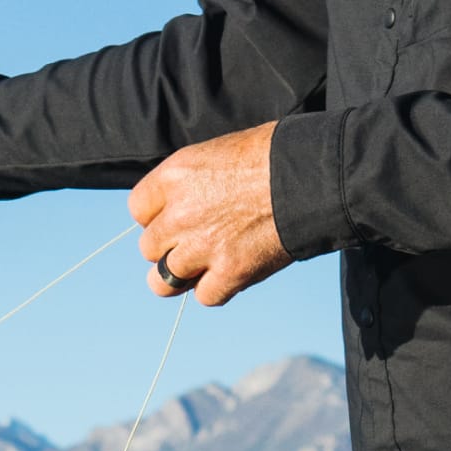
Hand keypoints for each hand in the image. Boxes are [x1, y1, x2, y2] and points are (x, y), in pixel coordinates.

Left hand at [128, 124, 290, 305]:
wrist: (312, 175)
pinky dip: (216, 289)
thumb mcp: (216, 154)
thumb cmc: (272, 156)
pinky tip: (232, 273)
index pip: (138, 210)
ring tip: (202, 268)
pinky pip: (205, 296)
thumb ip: (190, 183)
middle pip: (148, 248)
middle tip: (197, 241)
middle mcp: (179, 214)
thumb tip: (179, 204)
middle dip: (169, 247)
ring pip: (163, 281)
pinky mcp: (230, 273)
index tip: (175, 217)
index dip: (157, 217)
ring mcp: (202, 247)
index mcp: (173, 177)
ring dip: (181, 277)